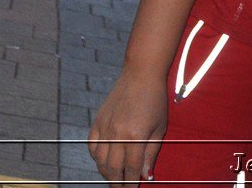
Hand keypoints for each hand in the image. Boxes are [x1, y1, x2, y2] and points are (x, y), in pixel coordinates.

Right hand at [89, 68, 167, 184]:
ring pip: (100, 160)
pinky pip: (92, 146)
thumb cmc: (155, 100)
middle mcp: (116, 135)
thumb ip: (151, 153)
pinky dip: (96, 157)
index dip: (131, 184)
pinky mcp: (97, 121)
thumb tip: (146, 176)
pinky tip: (103, 161)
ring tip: (114, 178)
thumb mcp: (160, 128)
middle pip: (113, 169)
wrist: (140, 74)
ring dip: (106, 172)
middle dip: (117, 182)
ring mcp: (104, 128)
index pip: (130, 169)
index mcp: (135, 137)